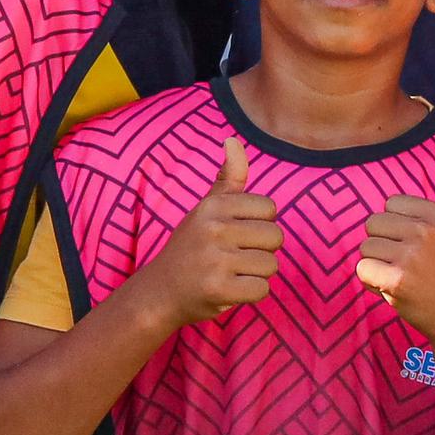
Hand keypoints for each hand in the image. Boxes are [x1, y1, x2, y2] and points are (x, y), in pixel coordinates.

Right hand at [145, 138, 282, 328]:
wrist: (159, 292)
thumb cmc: (190, 247)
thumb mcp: (206, 208)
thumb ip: (228, 177)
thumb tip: (233, 140)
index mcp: (213, 206)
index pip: (269, 209)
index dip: (259, 225)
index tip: (236, 235)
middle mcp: (214, 229)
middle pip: (275, 237)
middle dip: (261, 251)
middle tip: (234, 258)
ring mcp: (215, 259)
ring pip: (271, 265)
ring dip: (256, 274)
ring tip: (231, 274)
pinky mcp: (218, 289)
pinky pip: (262, 289)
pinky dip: (251, 294)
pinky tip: (230, 290)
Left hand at [357, 152, 434, 350]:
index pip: (391, 203)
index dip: (399, 227)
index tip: (419, 246)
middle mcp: (428, 231)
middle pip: (374, 223)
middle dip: (385, 245)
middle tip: (410, 264)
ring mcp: (412, 255)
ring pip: (366, 247)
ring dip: (378, 265)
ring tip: (403, 277)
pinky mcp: (396, 279)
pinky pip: (362, 268)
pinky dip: (372, 282)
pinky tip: (393, 289)